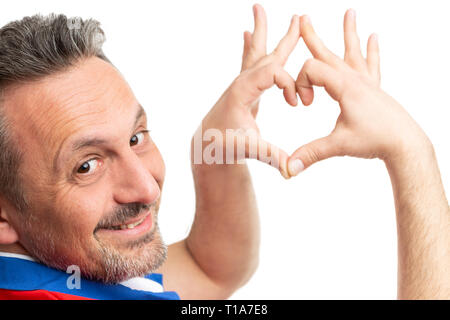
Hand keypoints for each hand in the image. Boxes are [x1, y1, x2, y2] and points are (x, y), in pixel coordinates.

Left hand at [192, 5, 300, 178]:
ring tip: (259, 10)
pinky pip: (251, 64)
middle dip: (283, 38)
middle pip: (265, 54)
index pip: (274, 73)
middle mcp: (241, 82)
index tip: (297, 103)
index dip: (291, 84)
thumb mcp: (247, 149)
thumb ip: (269, 155)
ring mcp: (243, 84)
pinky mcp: (245, 89)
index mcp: (243, 91)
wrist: (206, 145)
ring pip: (257, 54)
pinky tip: (247, 34)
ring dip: (263, 33)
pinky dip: (253, 48)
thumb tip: (290, 169)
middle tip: (296, 16)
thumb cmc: (223, 146)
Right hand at [287, 10, 430, 176]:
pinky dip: (371, 51)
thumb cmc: (375, 141)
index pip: (311, 69)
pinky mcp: (374, 88)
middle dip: (312, 36)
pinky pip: (371, 64)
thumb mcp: (338, 145)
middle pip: (328, 52)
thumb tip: (287, 169)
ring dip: (349, 33)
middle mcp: (355, 78)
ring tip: (350, 12)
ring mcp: (366, 81)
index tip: (304, 105)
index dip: (300, 84)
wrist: (405, 143)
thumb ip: (310, 154)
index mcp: (344, 86)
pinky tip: (375, 38)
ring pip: (353, 52)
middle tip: (303, 18)